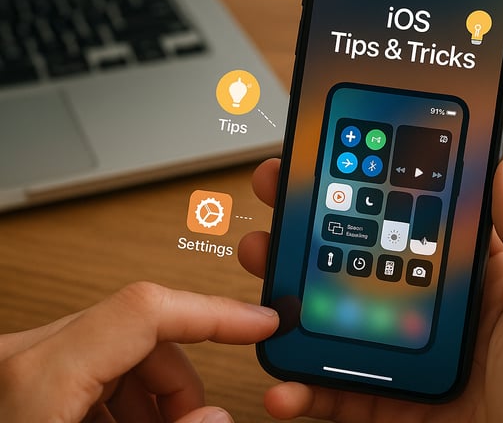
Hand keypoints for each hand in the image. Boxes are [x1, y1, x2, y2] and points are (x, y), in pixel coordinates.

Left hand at [0, 282, 278, 421]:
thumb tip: (214, 417)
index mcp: (35, 377)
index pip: (145, 310)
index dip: (213, 313)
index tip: (256, 323)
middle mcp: (18, 357)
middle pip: (137, 334)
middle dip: (179, 379)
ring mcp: (13, 364)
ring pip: (117, 348)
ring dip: (151, 392)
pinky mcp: (14, 377)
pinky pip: (88, 367)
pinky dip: (118, 400)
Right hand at [239, 157, 502, 421]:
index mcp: (497, 288)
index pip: (432, 224)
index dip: (389, 191)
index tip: (346, 163)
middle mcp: (455, 322)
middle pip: (376, 267)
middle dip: (324, 235)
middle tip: (282, 206)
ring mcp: (423, 368)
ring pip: (348, 324)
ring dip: (299, 302)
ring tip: (263, 275)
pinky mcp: (402, 412)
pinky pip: (343, 395)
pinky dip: (306, 388)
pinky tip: (283, 377)